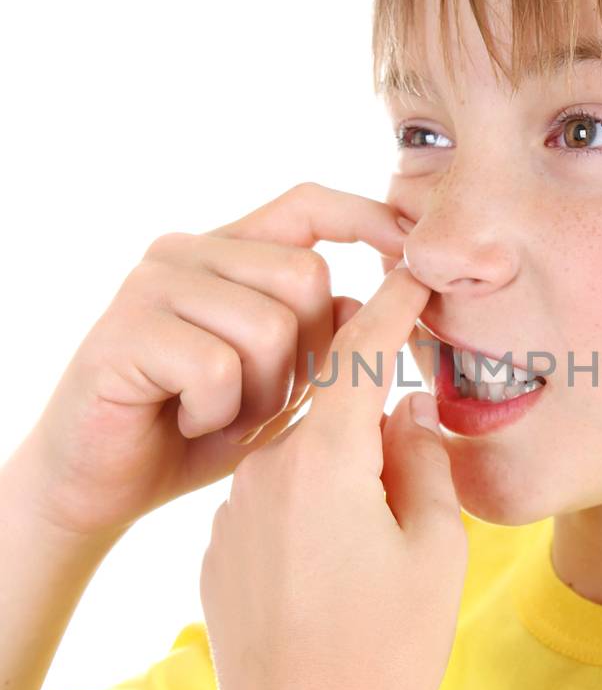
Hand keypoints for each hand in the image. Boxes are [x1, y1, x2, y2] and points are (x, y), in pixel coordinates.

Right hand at [12, 181, 410, 543]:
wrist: (102, 483)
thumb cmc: (197, 429)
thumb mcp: (281, 383)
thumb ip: (325, 339)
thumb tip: (378, 299)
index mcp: (229, 252)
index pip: (308, 206)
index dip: (366, 219)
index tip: (411, 253)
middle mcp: (188, 252)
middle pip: (306, 277)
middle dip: (307, 357)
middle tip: (263, 401)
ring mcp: (152, 284)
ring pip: (268, 326)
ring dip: (262, 394)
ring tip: (223, 414)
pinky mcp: (125, 330)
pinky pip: (217, 367)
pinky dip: (217, 413)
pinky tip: (190, 424)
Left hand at [197, 263, 467, 689]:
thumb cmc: (388, 653)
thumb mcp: (435, 549)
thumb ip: (425, 461)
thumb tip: (408, 414)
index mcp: (325, 457)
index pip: (360, 351)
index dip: (392, 304)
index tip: (414, 270)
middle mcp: (266, 472)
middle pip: (329, 407)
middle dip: (373, 407)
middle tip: (422, 433)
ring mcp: (234, 515)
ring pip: (302, 460)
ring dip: (342, 468)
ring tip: (385, 539)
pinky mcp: (219, 556)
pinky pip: (273, 507)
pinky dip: (310, 512)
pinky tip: (338, 574)